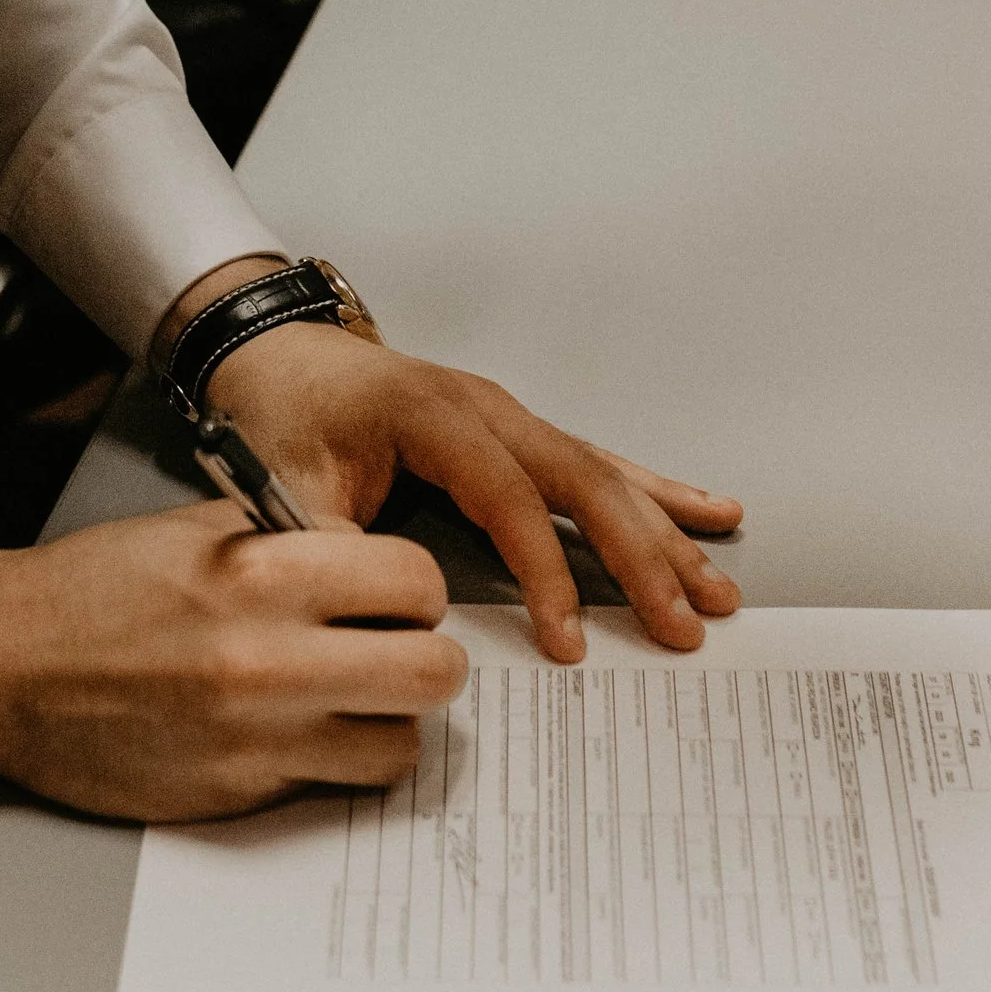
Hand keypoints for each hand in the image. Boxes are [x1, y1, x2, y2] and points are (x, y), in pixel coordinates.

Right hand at [0, 503, 465, 821]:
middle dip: (427, 657)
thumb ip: (300, 540)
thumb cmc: (98, 592)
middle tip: (397, 651)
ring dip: (389, 721)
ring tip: (353, 700)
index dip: (415, 588)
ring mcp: (260, 735)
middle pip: (433, 671)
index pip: (416, 580)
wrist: (10, 668)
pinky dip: (337, 760)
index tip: (396, 596)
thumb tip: (376, 563)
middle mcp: (272, 658)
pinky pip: (337, 784)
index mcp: (265, 574)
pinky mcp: (241, 793)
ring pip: (401, 744)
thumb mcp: (203, 530)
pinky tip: (304, 733)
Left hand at [207, 324, 742, 663]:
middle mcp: (488, 408)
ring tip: (717, 587)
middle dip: (643, 557)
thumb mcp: (285, 486)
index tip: (569, 639)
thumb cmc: (282, 412)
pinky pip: (599, 462)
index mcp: (433, 416)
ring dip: (664, 534)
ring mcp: (510, 416)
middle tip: (686, 622)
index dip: (546, 572)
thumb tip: (371, 623)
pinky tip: (707, 511)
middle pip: (584, 482)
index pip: (510, 500)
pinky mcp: (517, 432)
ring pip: (604, 474)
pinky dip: (656, 492)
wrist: (273, 352)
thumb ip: (327, 550)